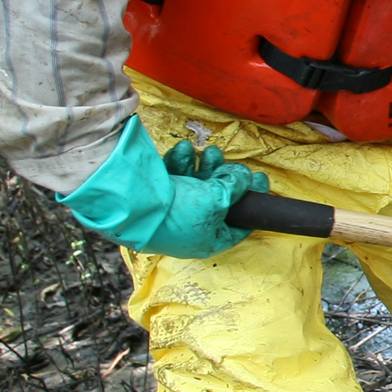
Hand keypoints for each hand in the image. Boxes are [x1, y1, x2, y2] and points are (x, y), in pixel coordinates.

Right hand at [58, 117, 267, 258]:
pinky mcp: (155, 196)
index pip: (238, 225)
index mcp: (207, 240)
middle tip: (228, 161)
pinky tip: (184, 150)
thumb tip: (246, 177)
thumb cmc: (179, 210)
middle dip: (224, 178)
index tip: (259, 181)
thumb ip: (236, 186)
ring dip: (204, 166)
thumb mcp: (218, 199)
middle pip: (216, 201)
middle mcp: (189, 229)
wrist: (131, 202)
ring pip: (195, 186)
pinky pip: (174, 178)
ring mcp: (171, 213)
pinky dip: (181, 163)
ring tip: (209, 152)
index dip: (251, 202)